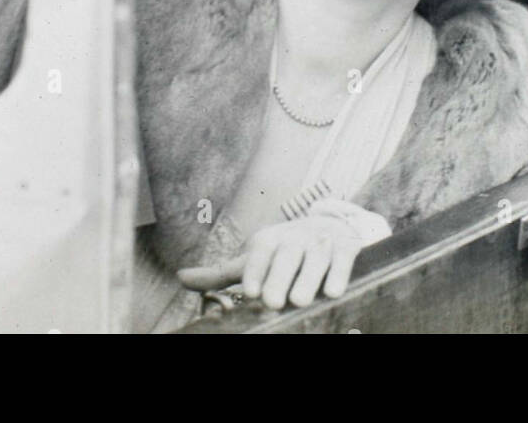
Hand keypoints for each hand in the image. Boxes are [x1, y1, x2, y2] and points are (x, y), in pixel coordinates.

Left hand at [177, 213, 365, 309]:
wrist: (332, 226)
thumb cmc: (285, 251)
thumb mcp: (254, 258)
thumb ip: (221, 273)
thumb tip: (181, 278)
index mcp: (270, 240)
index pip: (260, 254)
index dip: (255, 271)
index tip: (251, 291)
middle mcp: (295, 238)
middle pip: (286, 257)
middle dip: (279, 277)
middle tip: (273, 301)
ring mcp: (321, 242)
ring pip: (315, 259)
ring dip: (308, 279)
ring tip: (299, 300)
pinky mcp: (347, 247)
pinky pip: (343, 259)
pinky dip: (339, 274)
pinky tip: (333, 291)